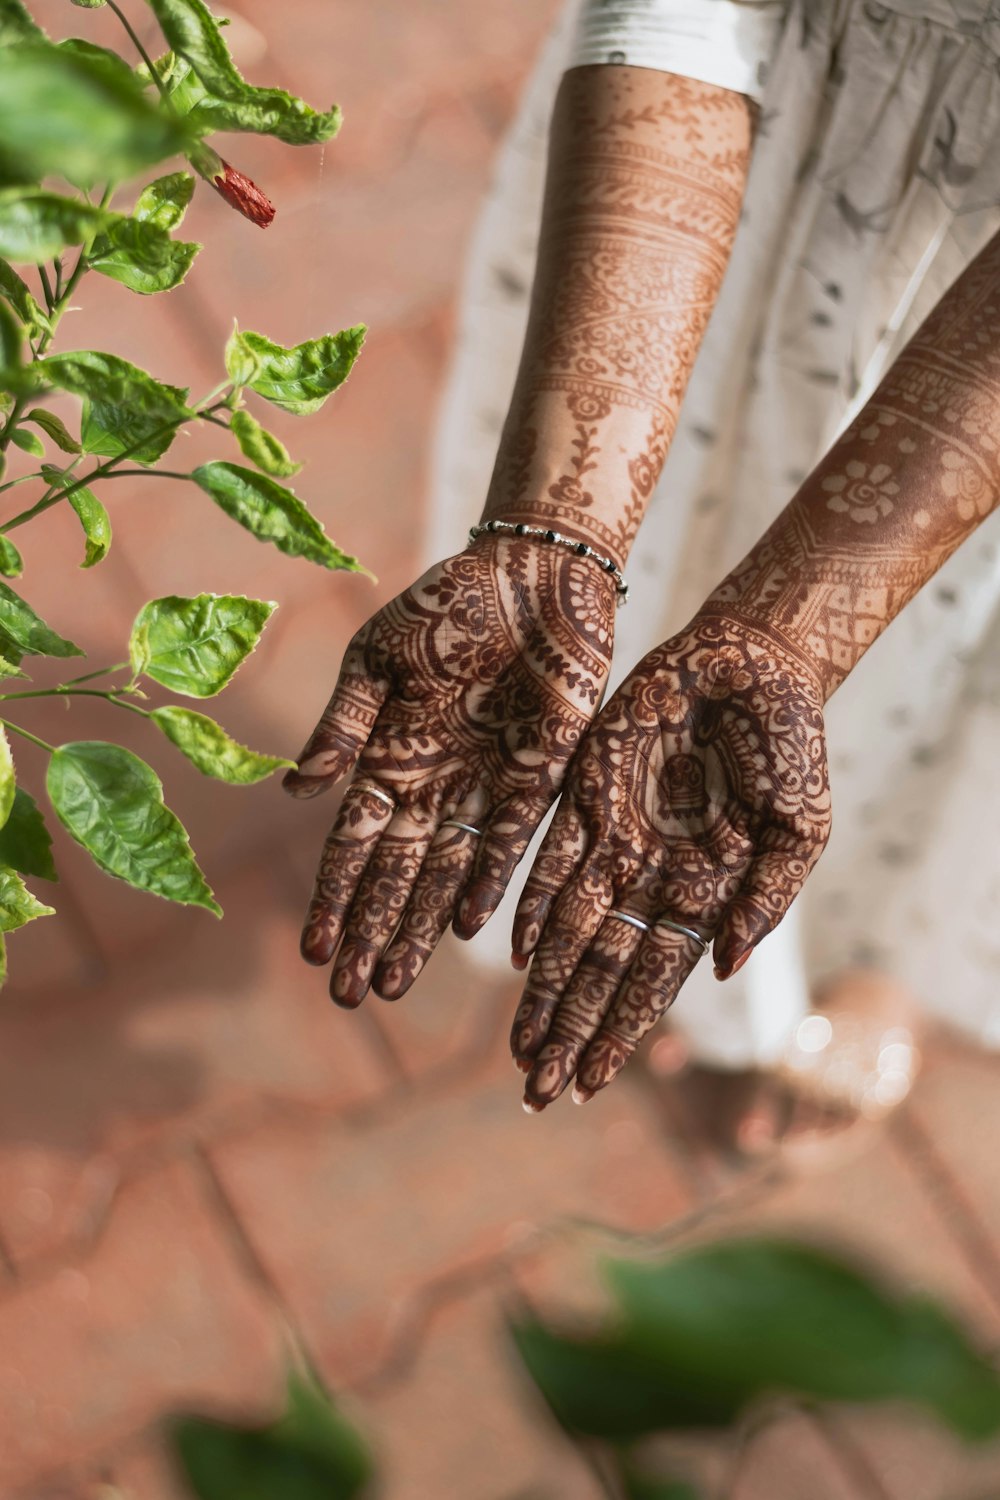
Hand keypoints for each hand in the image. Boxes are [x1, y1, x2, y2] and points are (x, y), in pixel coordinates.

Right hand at [283, 535, 614, 1005]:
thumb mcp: (376, 658)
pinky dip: (490, 882)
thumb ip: (342, 725)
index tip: (313, 951)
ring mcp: (485, 787)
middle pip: (395, 877)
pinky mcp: (537, 776)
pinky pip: (511, 842)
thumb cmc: (444, 605)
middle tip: (349, 994)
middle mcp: (433, 786)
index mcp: (387, 757)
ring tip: (394, 981)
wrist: (530, 571)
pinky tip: (469, 928)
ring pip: (447, 875)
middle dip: (370, 934)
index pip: (353, 846)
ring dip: (419, 929)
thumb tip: (294, 794)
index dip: (333, 899)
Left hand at [510, 611, 832, 1108]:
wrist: (753, 664)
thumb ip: (768, 898)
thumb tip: (724, 970)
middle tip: (534, 1089)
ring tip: (519, 1044)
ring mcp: (614, 840)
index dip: (620, 1033)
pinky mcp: (583, 794)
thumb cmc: (790, 746)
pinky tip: (512, 951)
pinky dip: (531, 904)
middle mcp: (651, 879)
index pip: (653, 982)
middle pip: (600, 970)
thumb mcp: (801, 828)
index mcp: (705, 896)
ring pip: (566, 929)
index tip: (590, 1086)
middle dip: (569, 1029)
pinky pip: (548, 860)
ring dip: (542, 987)